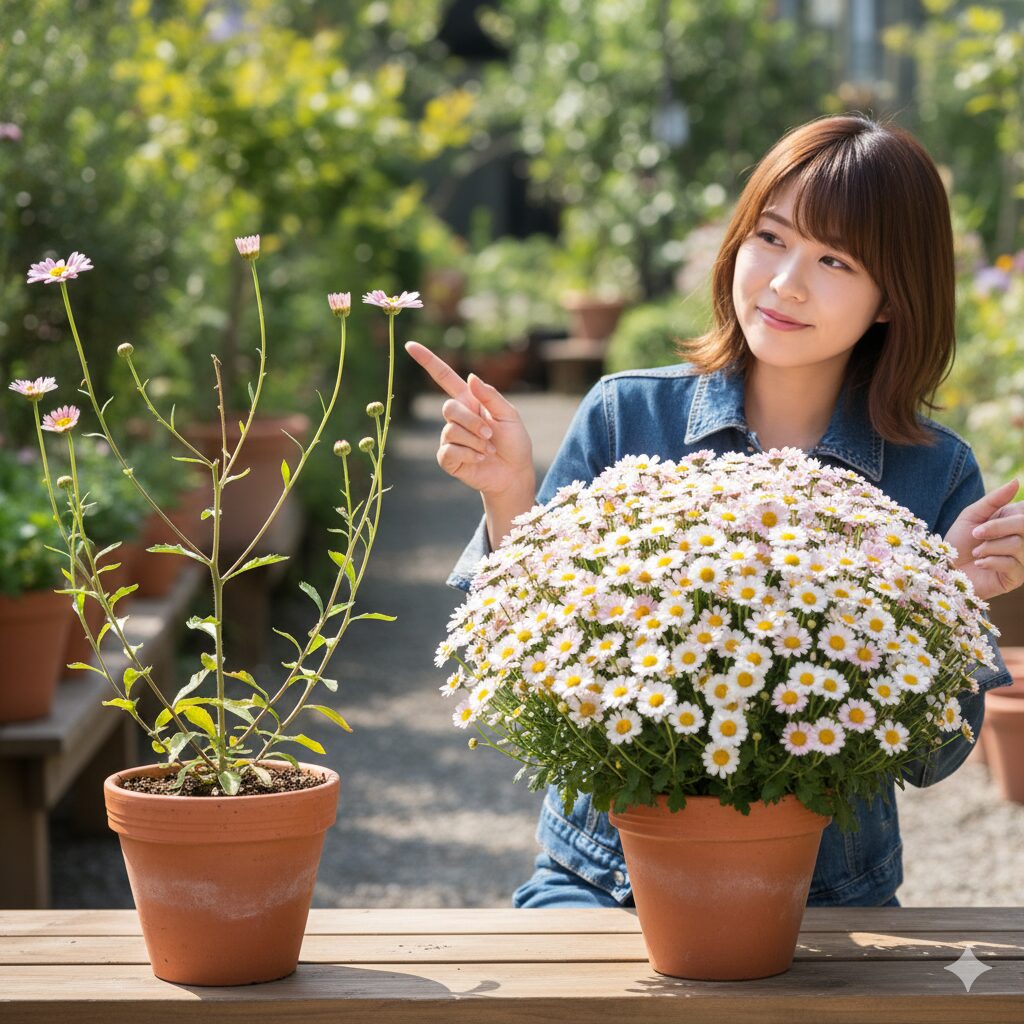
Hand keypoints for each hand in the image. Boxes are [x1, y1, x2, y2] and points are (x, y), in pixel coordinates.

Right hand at [404, 341, 533, 498]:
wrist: (513, 473)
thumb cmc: (514, 442)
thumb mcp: (509, 415)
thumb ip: (490, 396)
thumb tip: (470, 377)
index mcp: (470, 401)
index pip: (444, 377)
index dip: (428, 361)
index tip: (410, 345)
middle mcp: (456, 418)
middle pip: (449, 408)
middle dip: (472, 422)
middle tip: (491, 434)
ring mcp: (449, 438)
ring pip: (451, 430)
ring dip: (475, 441)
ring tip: (488, 449)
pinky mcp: (448, 458)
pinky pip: (449, 450)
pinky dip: (469, 454)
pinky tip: (479, 459)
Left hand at [945, 478, 1023, 600]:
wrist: (945, 569)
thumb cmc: (958, 542)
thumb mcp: (972, 516)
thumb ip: (994, 499)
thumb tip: (1016, 481)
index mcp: (1014, 521)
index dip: (1009, 516)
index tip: (983, 523)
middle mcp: (1023, 539)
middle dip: (997, 528)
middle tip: (976, 534)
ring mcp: (1023, 559)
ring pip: (1019, 545)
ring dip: (990, 547)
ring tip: (975, 552)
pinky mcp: (1017, 577)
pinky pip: (1013, 565)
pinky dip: (991, 561)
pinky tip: (979, 564)